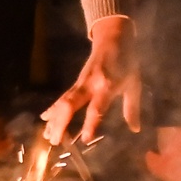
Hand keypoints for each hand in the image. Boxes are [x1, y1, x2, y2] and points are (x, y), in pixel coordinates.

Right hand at [42, 16, 141, 144]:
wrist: (113, 38)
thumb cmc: (127, 62)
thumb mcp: (134, 84)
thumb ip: (132, 108)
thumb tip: (135, 129)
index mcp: (107, 86)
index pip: (97, 108)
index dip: (90, 124)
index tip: (85, 139)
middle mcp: (90, 85)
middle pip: (70, 104)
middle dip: (61, 123)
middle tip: (55, 142)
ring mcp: (80, 83)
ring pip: (62, 102)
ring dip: (54, 119)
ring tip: (47, 136)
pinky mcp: (75, 82)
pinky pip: (62, 97)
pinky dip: (53, 109)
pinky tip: (44, 119)